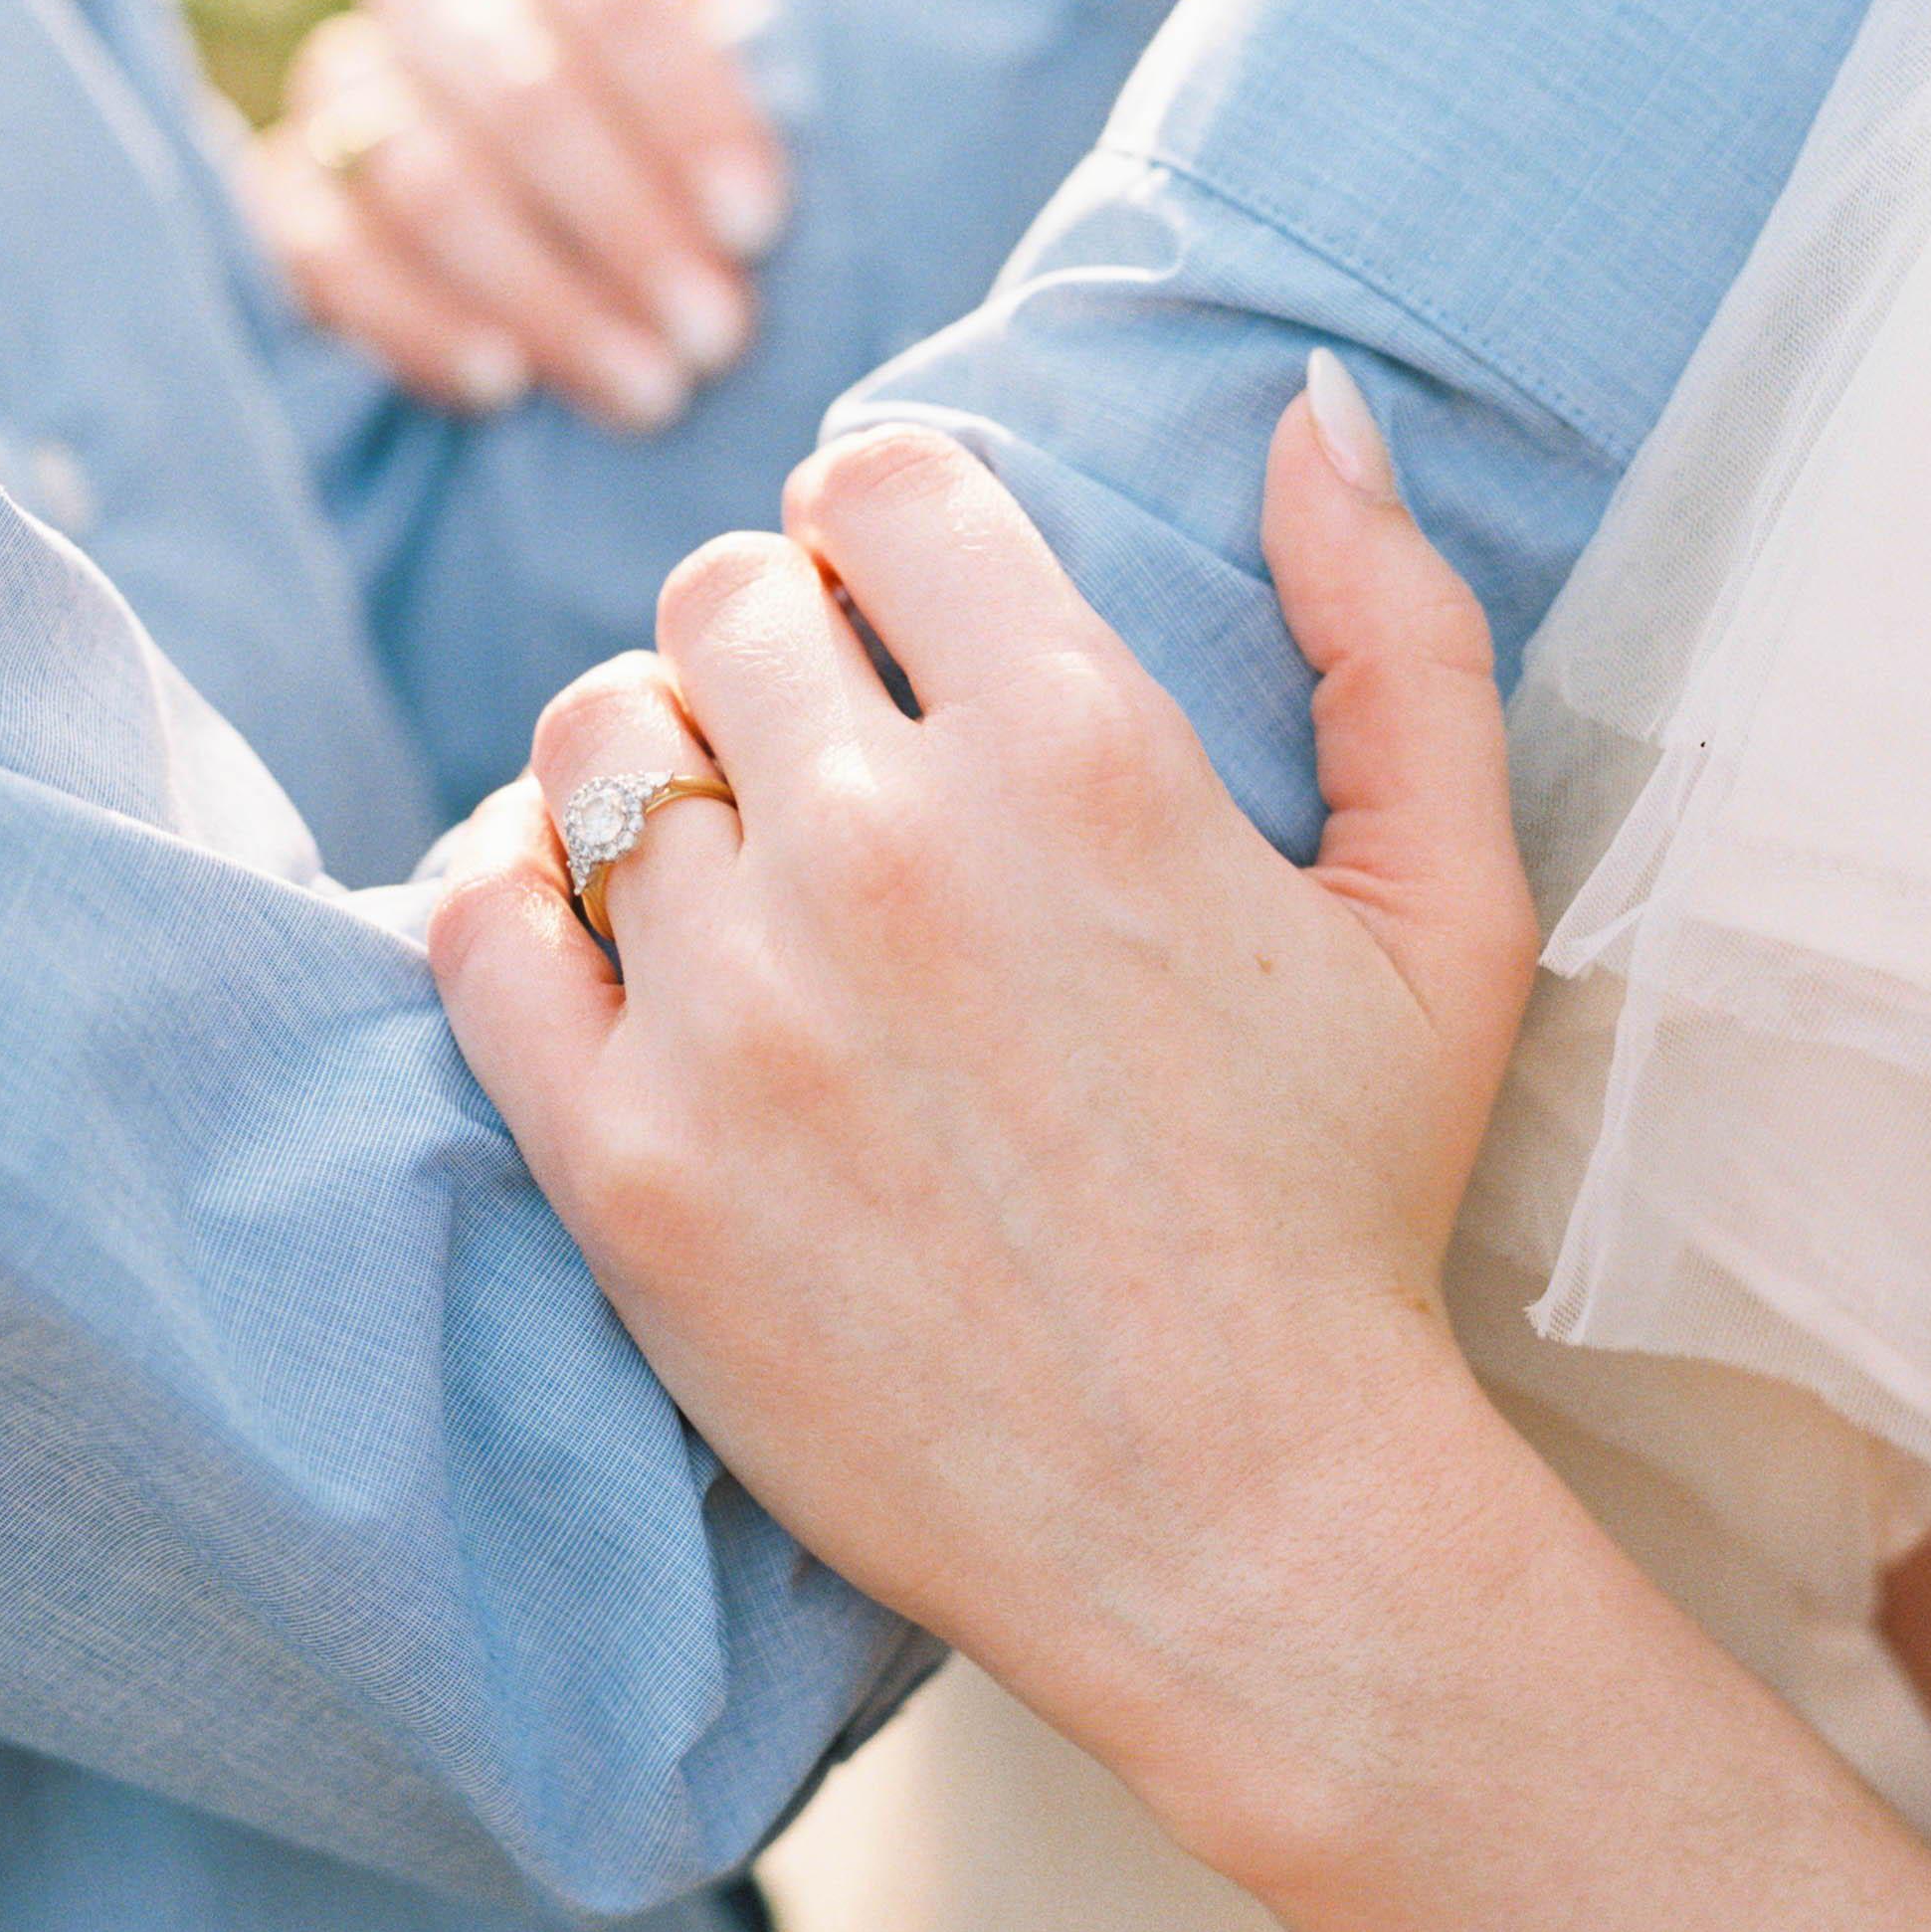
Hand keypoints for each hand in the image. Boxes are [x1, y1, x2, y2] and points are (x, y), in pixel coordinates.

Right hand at [242, 0, 791, 434]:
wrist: (579, 237)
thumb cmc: (699, 133)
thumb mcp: (774, 54)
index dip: (685, 102)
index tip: (760, 222)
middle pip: (516, 86)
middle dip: (627, 224)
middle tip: (718, 335)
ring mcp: (346, 81)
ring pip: (423, 178)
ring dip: (545, 295)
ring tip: (649, 390)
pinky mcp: (288, 194)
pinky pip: (322, 254)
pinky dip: (416, 322)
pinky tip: (502, 383)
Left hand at [432, 360, 1538, 1828]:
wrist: (1237, 1529)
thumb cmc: (1346, 1216)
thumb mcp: (1448, 910)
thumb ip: (1397, 630)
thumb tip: (1310, 402)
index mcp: (1086, 754)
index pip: (885, 489)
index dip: (882, 519)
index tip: (889, 595)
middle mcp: (892, 853)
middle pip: (720, 596)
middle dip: (770, 636)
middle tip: (816, 739)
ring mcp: (741, 1011)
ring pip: (596, 738)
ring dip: (651, 760)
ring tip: (719, 849)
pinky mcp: (628, 1162)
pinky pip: (482, 916)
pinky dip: (516, 887)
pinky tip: (595, 930)